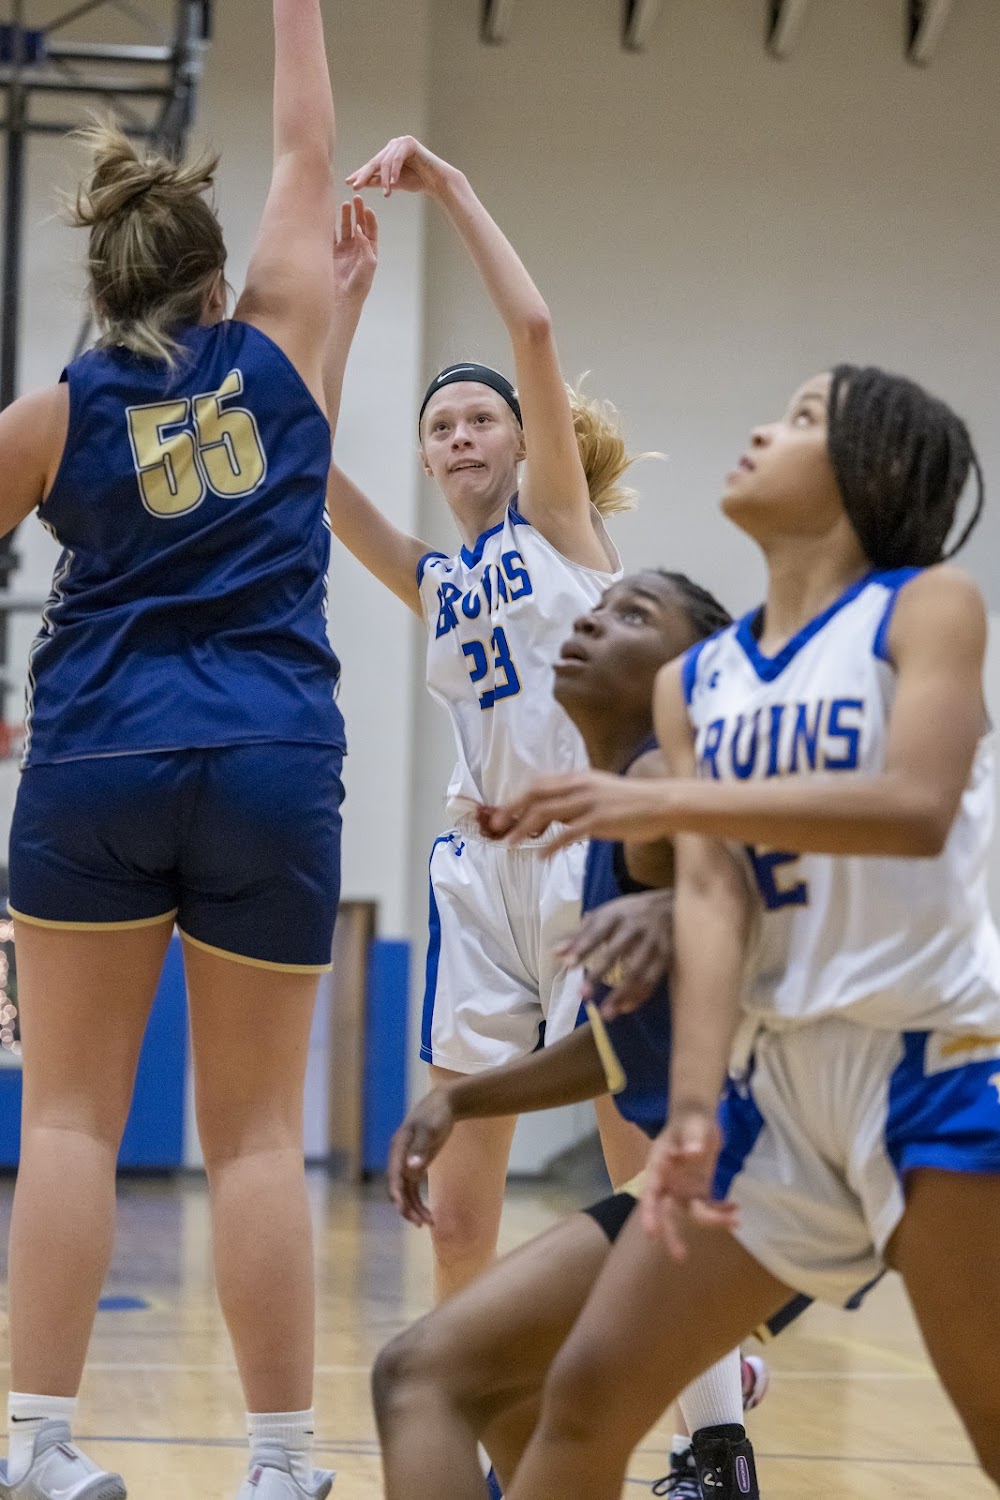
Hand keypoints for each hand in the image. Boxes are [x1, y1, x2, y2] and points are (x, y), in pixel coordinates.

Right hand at [332, 196, 378, 305]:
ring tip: (345, 204)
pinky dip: (330, 225)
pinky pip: (330, 235)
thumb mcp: (369, 264)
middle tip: (356, 199)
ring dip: (345, 216)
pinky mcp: (330, 253)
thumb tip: (359, 227)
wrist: (342, 299)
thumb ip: (366, 245)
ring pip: (344, 228)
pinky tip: (330, 215)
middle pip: (358, 225)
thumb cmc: (359, 285)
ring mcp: (342, 250)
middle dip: (358, 212)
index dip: (369, 219)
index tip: (367, 208)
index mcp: (368, 251)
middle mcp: (356, 249)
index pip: (371, 230)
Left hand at [348, 135, 455, 199]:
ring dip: (385, 179)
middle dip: (365, 175)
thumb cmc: (418, 181)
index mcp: (388, 154)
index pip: (372, 164)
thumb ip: (378, 182)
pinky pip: (397, 158)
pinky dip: (395, 171)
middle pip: (375, 162)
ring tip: (386, 193)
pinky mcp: (409, 143)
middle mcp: (393, 146)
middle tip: (355, 186)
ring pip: (386, 162)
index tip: (348, 182)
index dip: (360, 174)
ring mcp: (400, 142)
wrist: (437, 181)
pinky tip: (392, 183)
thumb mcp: (394, 183)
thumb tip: (361, 183)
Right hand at [386, 1088, 455, 1227]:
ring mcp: (407, 1164)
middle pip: (398, 1189)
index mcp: (398, 1148)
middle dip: (407, 1208)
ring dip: (414, 1209)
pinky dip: (419, 1203)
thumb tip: (411, 1169)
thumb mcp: (430, 1129)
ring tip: (430, 1224)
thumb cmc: (436, 1114)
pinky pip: (414, 1190)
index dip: (397, 1194)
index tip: (402, 1209)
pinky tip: (431, 1215)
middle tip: (422, 1223)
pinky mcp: (417, 1166)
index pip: (393, 1176)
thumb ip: (421, 1149)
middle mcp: (399, 1159)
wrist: (445, 1104)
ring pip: (406, 1193)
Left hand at [480, 771, 673, 852]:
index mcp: (577, 778)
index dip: (516, 798)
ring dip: (524, 829)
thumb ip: (575, 800)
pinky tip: (541, 857)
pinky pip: (567, 834)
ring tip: (511, 844)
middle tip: (495, 829)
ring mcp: (588, 803)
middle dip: (511, 811)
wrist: (662, 803)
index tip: (501, 813)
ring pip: (545, 813)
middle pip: (534, 795)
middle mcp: (579, 786)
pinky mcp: (599, 821)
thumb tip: (552, 815)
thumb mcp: (598, 791)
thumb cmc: (631, 801)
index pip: (537, 784)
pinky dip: (551, 846)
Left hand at [557, 888, 674, 1019]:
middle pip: (616, 952)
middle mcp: (634, 928)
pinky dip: (640, 995)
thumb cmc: (629, 913)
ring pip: (636, 971)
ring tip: (605, 1014)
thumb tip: (556, 953)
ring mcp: (652, 944)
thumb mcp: (605, 916)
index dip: (583, 947)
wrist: (670, 905)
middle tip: (583, 995)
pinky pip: (653, 980)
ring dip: (621, 994)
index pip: (597, 931)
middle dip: (599, 974)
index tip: (568, 964)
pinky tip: (625, 1008)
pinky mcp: (666, 957)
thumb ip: (580, 935)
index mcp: (616, 915)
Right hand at [639, 1108, 736, 1259]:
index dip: (649, 1213)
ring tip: (735, 1220)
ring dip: (711, 1220)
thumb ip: (692, 1136)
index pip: (650, 1192)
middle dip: (672, 1235)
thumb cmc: (690, 1118)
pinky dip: (721, 1211)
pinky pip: (708, 1207)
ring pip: (691, 1213)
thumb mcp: (693, 1122)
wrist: (698, 1118)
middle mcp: (668, 1182)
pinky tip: (735, 1208)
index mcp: (658, 1166)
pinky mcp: (698, 1190)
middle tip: (680, 1257)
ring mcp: (683, 1188)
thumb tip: (693, 1152)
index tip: (651, 1234)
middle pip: (665, 1212)